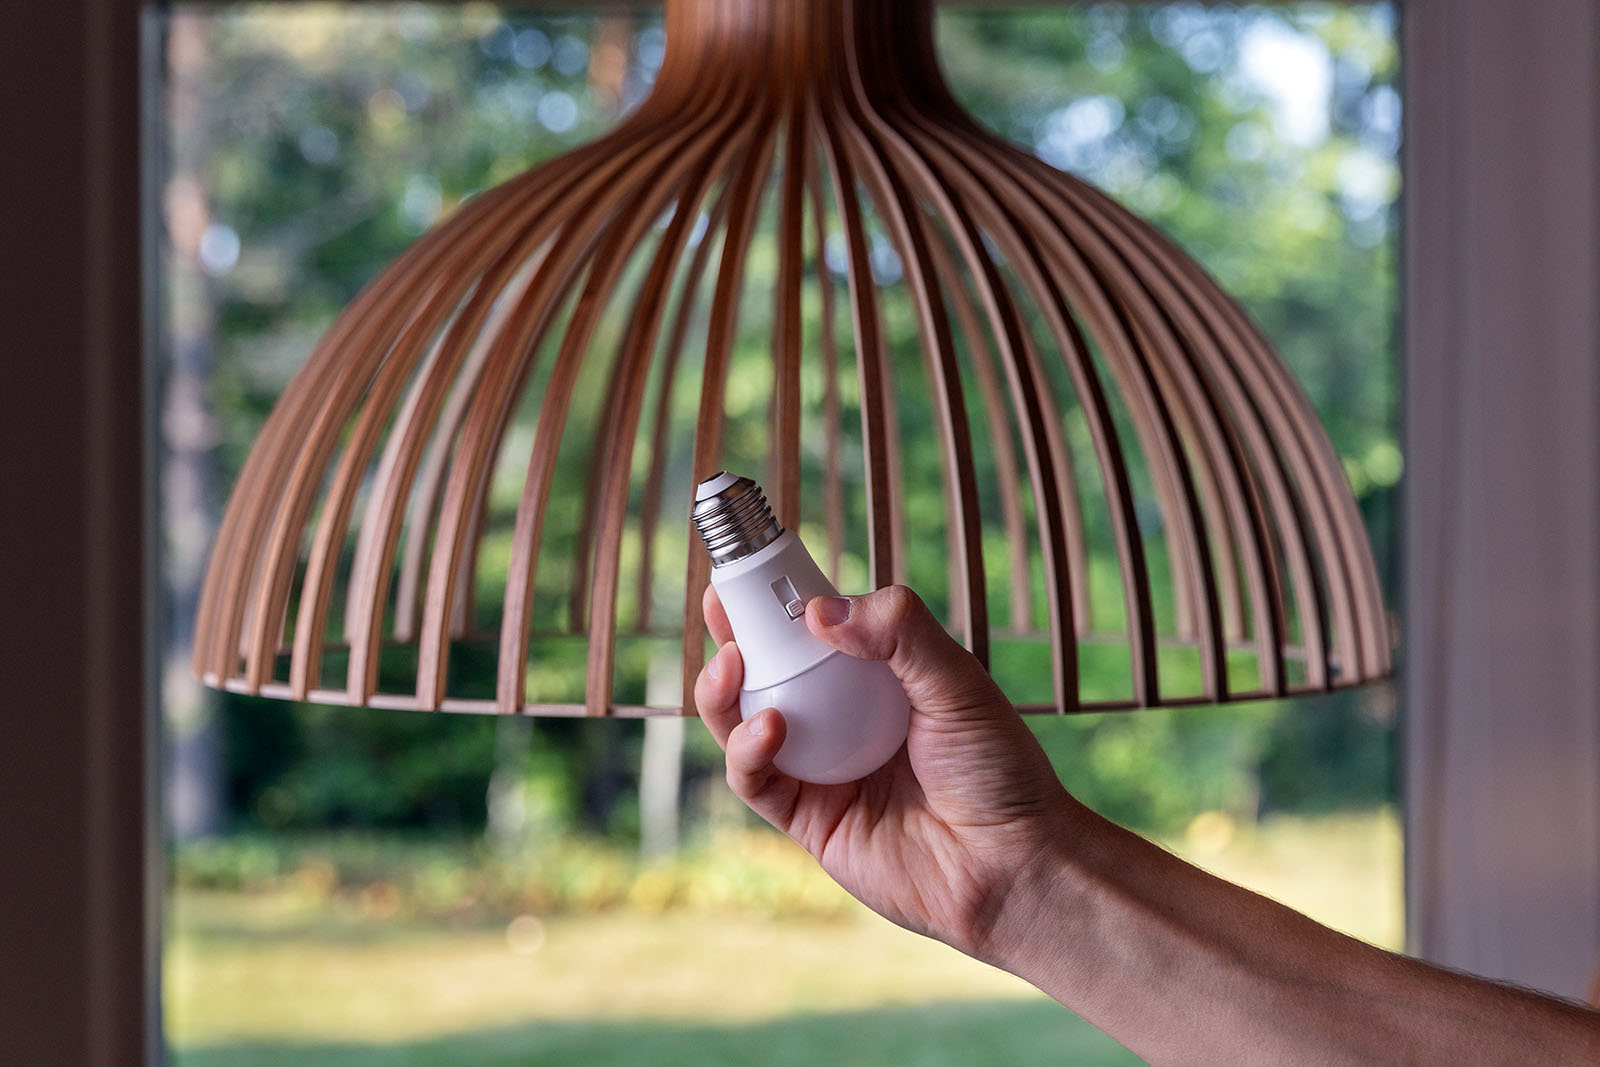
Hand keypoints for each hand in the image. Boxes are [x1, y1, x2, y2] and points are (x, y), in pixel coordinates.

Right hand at [694, 584, 1077, 959]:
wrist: (1012, 863)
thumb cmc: (999, 770)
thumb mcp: (959, 682)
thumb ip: (900, 633)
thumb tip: (823, 611)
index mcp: (877, 680)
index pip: (816, 632)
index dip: (778, 602)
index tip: (751, 569)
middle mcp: (841, 721)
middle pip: (767, 673)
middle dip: (734, 638)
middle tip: (719, 606)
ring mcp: (820, 770)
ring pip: (743, 724)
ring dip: (723, 693)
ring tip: (732, 665)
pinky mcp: (808, 820)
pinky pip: (756, 782)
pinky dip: (748, 751)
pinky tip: (768, 727)